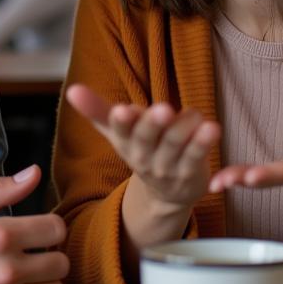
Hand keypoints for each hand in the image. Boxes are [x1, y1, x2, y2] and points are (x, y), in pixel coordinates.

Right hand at [66, 84, 220, 212]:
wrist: (164, 194)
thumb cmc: (140, 149)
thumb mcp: (116, 132)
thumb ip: (96, 109)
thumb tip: (71, 89)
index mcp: (124, 142)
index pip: (120, 131)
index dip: (121, 122)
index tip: (122, 110)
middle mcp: (143, 156)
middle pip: (147, 139)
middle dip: (153, 124)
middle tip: (162, 109)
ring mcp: (167, 167)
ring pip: (174, 146)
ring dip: (184, 130)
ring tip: (195, 115)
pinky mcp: (190, 173)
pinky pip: (196, 157)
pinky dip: (204, 144)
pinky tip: (211, 128)